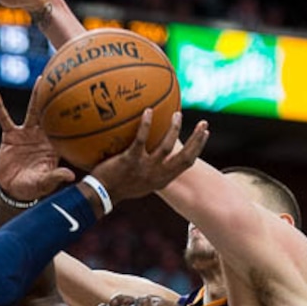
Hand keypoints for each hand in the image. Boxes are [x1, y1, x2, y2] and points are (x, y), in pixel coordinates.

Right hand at [0, 82, 74, 200]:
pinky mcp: (10, 136)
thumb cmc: (33, 188)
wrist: (13, 190)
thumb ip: (55, 177)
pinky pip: (4, 119)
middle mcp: (42, 136)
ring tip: (42, 78)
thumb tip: (70, 176)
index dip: (74, 116)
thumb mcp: (44, 183)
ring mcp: (26, 134)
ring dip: (37, 95)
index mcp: (54, 146)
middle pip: (52, 113)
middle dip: (60, 97)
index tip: (85, 101)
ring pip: (33, 111)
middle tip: (69, 80)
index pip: (66, 128)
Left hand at [93, 110, 209, 203]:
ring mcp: (144, 168)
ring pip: (167, 147)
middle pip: (185, 157)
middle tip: (203, 123)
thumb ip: (151, 170)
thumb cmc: (119, 186)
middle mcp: (157, 175)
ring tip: (177, 114)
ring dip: (174, 129)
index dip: (198, 148)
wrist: (101, 194)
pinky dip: (146, 125)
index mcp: (162, 180)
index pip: (186, 163)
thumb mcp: (141, 182)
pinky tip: (148, 111)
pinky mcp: (130, 161)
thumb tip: (154, 152)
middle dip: (197, 140)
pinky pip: (141, 139)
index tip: (204, 134)